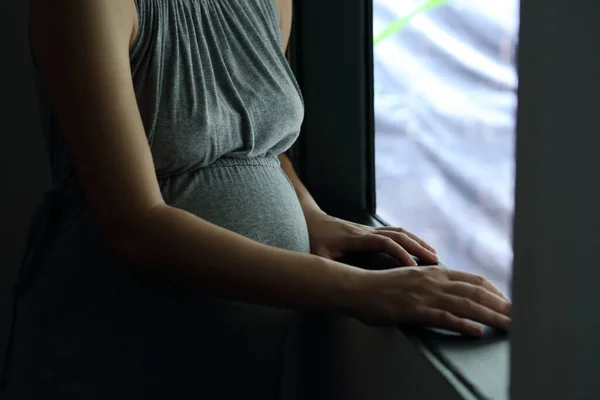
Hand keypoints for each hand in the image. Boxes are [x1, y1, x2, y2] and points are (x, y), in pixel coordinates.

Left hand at [304, 211, 437, 265]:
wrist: (310, 220)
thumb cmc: (313, 240)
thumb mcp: (317, 255)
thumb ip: (328, 268)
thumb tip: (337, 284)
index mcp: (355, 239)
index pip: (383, 242)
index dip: (399, 253)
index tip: (412, 268)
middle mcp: (366, 231)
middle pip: (398, 235)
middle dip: (417, 247)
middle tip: (435, 262)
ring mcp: (369, 229)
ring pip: (399, 232)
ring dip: (417, 242)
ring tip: (434, 256)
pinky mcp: (370, 231)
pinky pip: (395, 233)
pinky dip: (410, 240)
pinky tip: (420, 249)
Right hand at [347, 265, 510, 335]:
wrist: (358, 288)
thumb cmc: (382, 287)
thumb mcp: (411, 279)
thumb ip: (431, 282)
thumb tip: (448, 291)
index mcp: (434, 272)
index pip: (473, 280)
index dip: (495, 292)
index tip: (508, 303)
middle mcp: (434, 280)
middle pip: (477, 292)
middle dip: (502, 305)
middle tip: (521, 317)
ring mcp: (425, 295)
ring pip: (467, 305)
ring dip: (492, 317)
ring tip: (511, 327)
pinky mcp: (415, 310)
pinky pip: (444, 318)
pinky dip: (464, 325)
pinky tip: (478, 332)